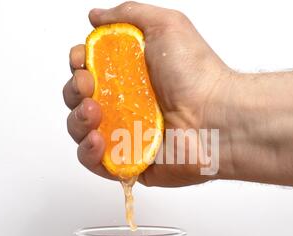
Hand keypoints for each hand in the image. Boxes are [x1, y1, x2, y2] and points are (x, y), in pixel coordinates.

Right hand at [63, 1, 234, 186]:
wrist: (217, 117)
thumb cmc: (197, 74)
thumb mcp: (165, 25)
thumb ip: (127, 15)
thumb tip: (96, 17)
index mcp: (130, 74)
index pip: (89, 69)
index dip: (79, 64)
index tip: (83, 61)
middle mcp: (126, 103)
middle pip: (80, 99)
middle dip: (75, 90)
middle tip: (89, 86)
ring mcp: (126, 133)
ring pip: (82, 130)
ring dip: (77, 121)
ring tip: (93, 113)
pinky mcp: (130, 161)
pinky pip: (95, 162)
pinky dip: (88, 153)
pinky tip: (97, 140)